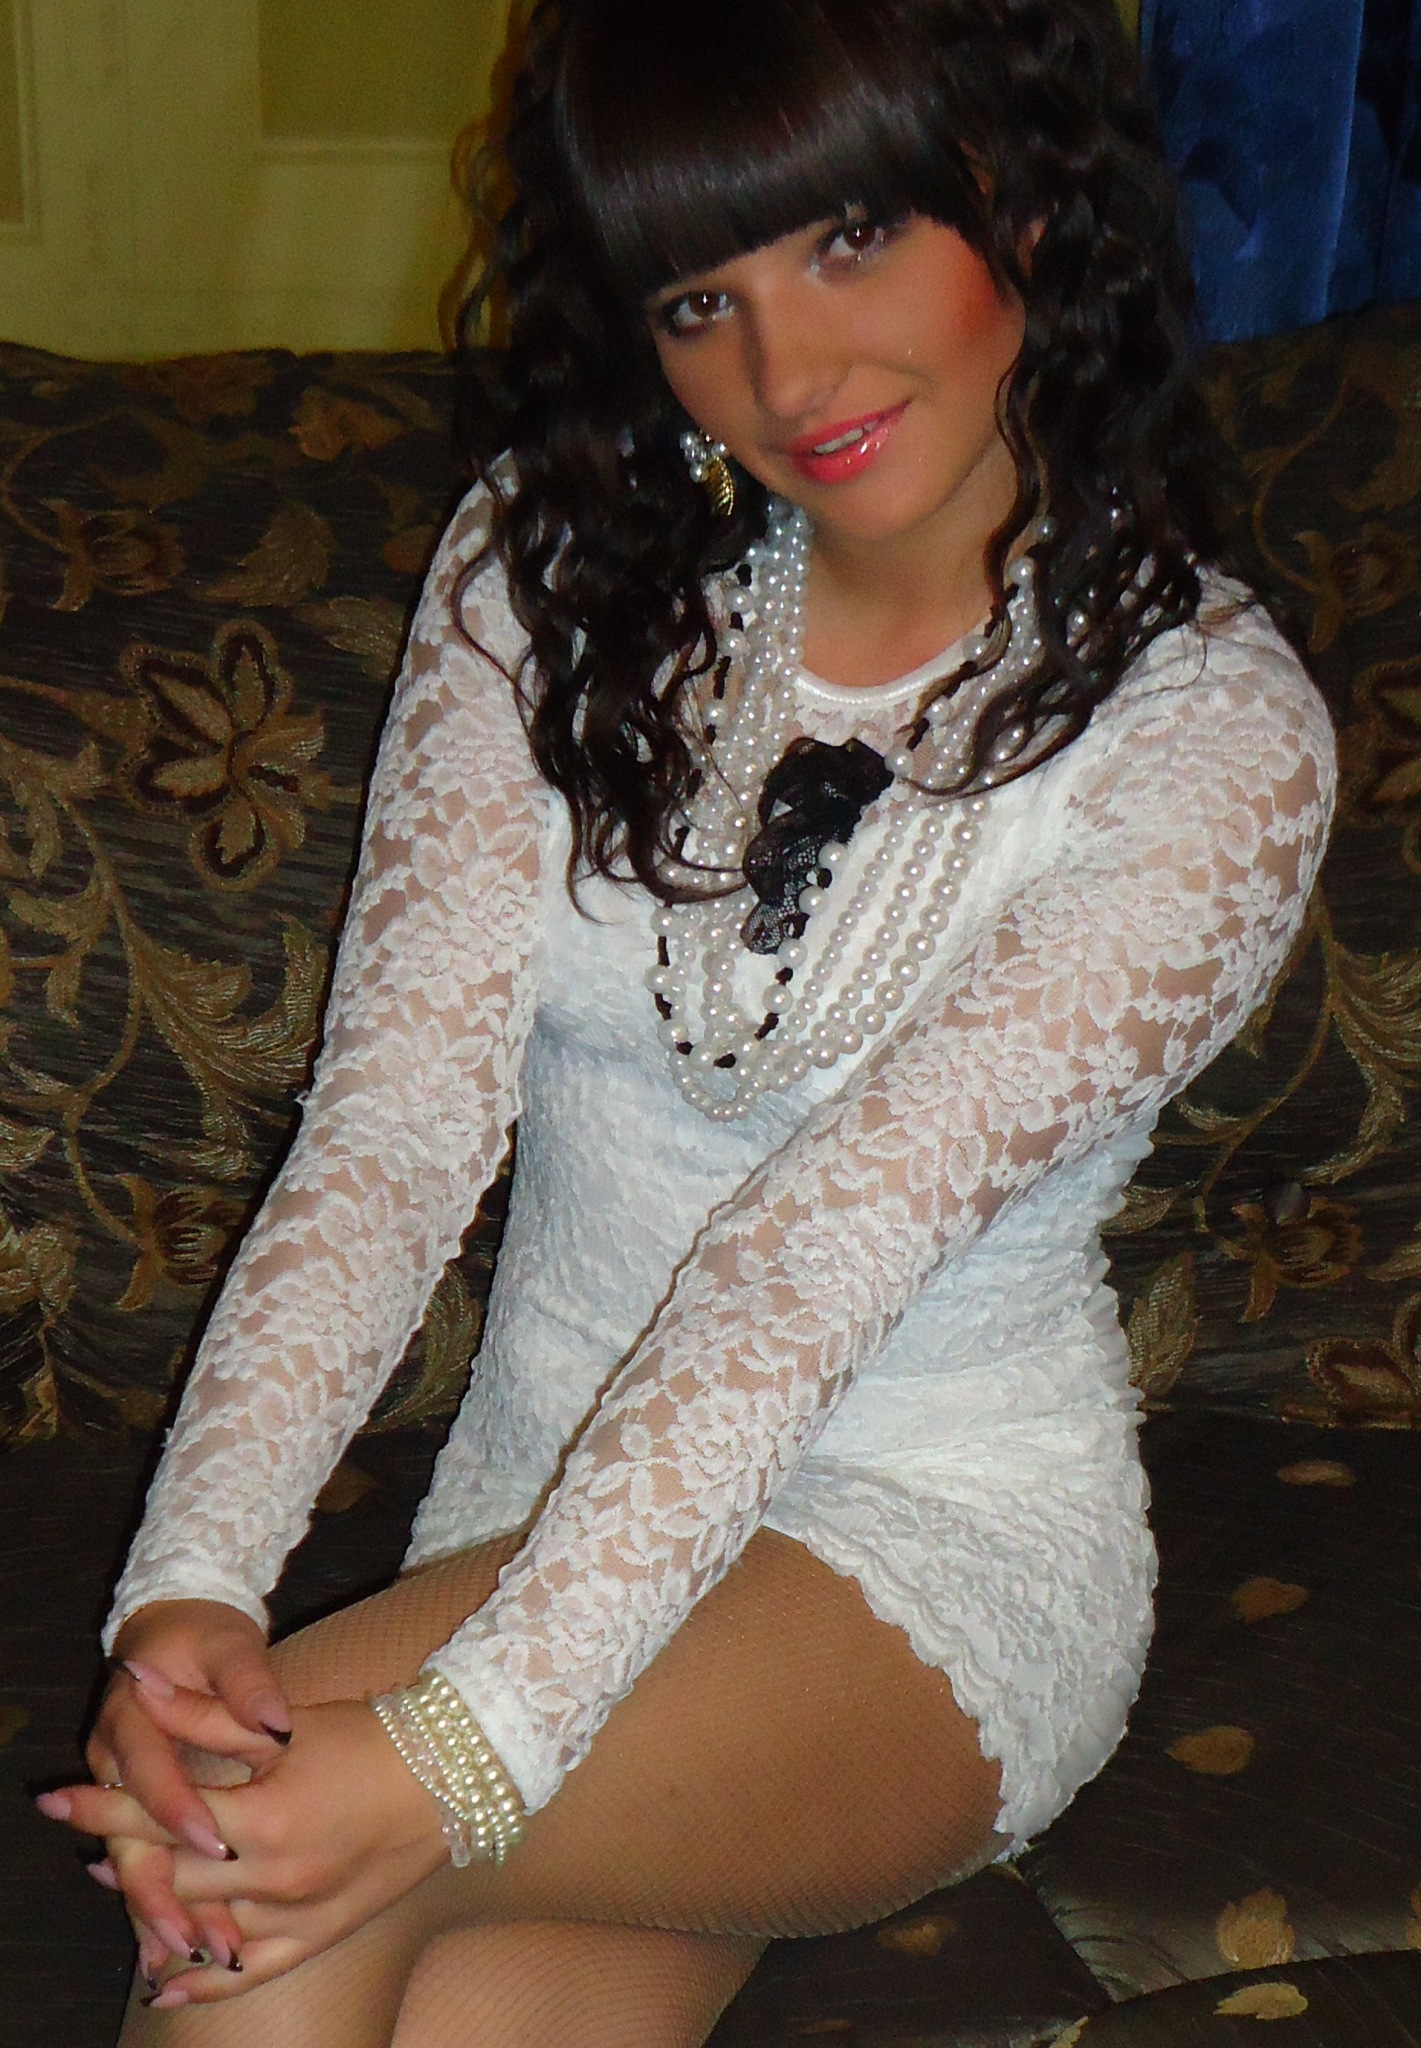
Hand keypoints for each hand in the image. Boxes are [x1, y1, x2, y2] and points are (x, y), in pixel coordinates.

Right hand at [40, 1600, 292, 1968]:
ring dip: (165, 1911)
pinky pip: (145, 1866)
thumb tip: (275, 1719)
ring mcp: (120, 1789)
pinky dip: (164, 1906)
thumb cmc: (204, 1635)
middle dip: (163, 1888)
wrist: (168, 1628)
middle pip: (130, 1838)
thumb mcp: (228, 1644)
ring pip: (134, 1864)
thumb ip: (246, 1682)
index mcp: (130, 1717)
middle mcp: (113, 1761)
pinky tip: (189, 1947)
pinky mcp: (136, 1811)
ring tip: (205, 1952)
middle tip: (202, 1933)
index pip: (150, 1771)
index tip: (214, 1839)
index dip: (177, 1808)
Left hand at [44, 1701, 449, 2006]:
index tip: (61, 1799)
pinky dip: (200, 1982)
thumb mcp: (285, 1723)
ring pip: (200, 1932)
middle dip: (122, 1858)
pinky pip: (245, 1974)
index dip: (103, 1807)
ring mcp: (296, 1918)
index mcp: (263, 1820)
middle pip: (171, 1881)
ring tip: (122, 1890)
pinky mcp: (317, 1938)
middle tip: (87, 1844)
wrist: (451, 1777)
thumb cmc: (370, 1738)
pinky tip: (166, 1982)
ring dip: (154, 1913)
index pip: (159, 1818)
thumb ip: (208, 1715)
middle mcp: (274, 1881)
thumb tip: (142, 1688)